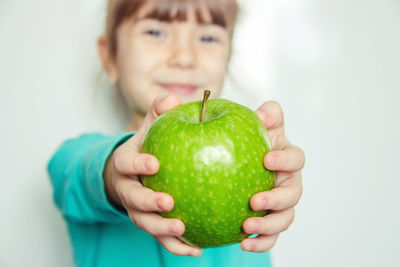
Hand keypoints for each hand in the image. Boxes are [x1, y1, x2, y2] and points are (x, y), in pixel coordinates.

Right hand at [104, 95, 202, 256]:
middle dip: (148, 203)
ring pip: (144, 224)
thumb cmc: (147, 147)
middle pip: (132, 200)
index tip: (154, 163)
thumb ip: (160, 112)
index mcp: (126, 164)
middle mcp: (128, 189)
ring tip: (183, 230)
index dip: (138, 165)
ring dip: (162, 230)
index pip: (127, 164)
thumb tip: (174, 98)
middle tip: (168, 203)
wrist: (132, 172)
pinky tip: (197, 249)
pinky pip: (161, 238)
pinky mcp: (150, 224)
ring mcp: (137, 209)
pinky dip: (177, 246)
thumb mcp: (150, 128)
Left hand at [241, 101, 304, 251]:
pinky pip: (270, 236)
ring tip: (247, 227)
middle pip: (293, 194)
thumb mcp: (256, 124)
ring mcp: (280, 204)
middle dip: (276, 199)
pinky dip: (261, 242)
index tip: (266, 159)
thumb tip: (264, 114)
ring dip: (268, 225)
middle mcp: (288, 183)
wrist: (236, 159)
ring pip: (285, 219)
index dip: (285, 159)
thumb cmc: (250, 141)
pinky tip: (242, 244)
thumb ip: (267, 114)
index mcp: (287, 159)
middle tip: (254, 200)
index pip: (295, 158)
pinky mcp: (270, 221)